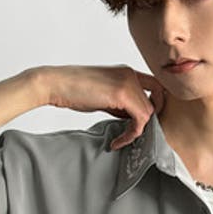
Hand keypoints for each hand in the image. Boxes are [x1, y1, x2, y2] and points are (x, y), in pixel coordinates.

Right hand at [38, 64, 166, 150]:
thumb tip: (134, 120)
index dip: (156, 105)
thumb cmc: (75, 90)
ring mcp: (128, 82)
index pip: (156, 86)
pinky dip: (131, 135)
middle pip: (156, 101)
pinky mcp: (122, 93)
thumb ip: (122, 105)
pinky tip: (117, 141)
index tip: (143, 122)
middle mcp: (131, 74)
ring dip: (137, 131)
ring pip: (149, 113)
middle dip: (149, 121)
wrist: (56, 84)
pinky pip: (140, 119)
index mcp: (127, 72)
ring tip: (121, 140)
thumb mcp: (105, 97)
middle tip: (134, 134)